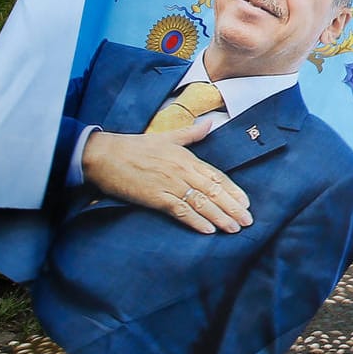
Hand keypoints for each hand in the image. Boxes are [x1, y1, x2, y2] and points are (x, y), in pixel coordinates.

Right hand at [81, 121, 252, 233]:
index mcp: (187, 158)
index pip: (216, 177)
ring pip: (201, 203)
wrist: (104, 155)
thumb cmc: (134, 147)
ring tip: (234, 228)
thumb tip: (209, 123)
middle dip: (233, 207)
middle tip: (248, 221)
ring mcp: (170, 184)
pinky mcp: (155, 197)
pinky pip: (180, 211)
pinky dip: (195, 221)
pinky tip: (208, 230)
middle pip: (214, 191)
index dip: (233, 191)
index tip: (246, 203)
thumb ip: (191, 133)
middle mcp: (183, 171)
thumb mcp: (167, 137)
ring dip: (220, 217)